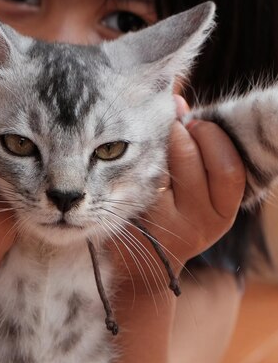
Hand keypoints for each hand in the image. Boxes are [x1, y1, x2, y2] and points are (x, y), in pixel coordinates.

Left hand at [110, 96, 245, 294]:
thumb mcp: (193, 184)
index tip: (194, 121)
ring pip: (164, 169)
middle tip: (168, 122)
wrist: (144, 264)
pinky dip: (137, 163)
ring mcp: (172, 227)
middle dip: (178, 132)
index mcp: (225, 208)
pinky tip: (133, 158)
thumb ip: (194, 145)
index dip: (211, 136)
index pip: (229, 167)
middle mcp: (205, 222)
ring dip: (156, 145)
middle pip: (194, 161)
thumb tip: (175, 98)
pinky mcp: (142, 226)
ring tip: (151, 136)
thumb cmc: (170, 210)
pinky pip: (139, 182)